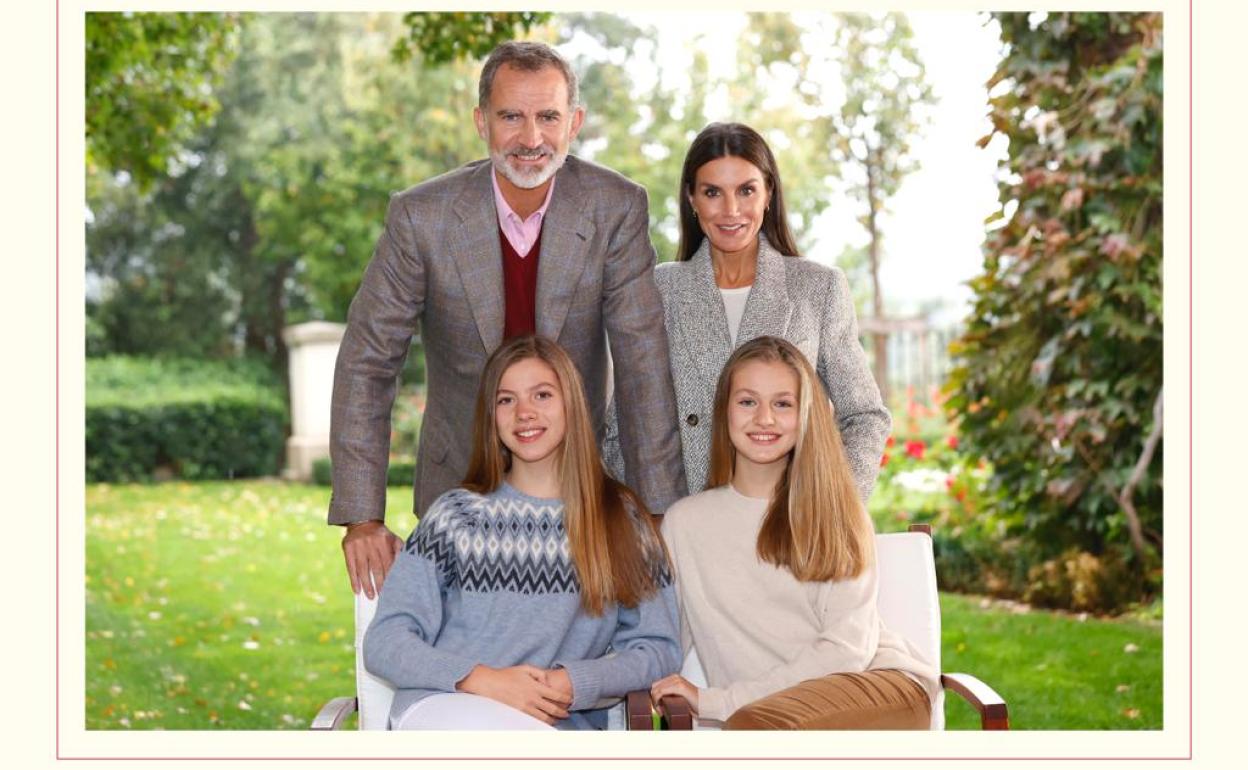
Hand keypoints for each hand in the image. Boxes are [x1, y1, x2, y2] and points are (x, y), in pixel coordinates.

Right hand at [341, 521, 401, 598]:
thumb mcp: (392, 538)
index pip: (388, 562)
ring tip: (370, 596)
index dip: (389, 576)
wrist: (362, 520)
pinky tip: (357, 590)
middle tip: (382, 596)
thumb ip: (399, 551)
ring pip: (362, 569)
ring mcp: (358, 545)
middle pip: (376, 567)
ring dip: (366, 585)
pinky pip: (350, 567)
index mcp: (384, 540)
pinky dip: (354, 580)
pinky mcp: (348, 547)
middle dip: (379, 583)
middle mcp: (371, 542)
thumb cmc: (381, 534)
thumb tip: (404, 566)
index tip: (392, 588)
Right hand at [457, 664, 571, 724]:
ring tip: (557, 720)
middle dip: (562, 712)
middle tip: (567, 713)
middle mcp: (532, 698)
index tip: (570, 700)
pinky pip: (533, 721)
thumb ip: (539, 673)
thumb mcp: (525, 668)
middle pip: (553, 709)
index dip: (565, 699)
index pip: (556, 695)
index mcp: (535, 687)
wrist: (490, 684)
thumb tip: (548, 681)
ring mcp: (525, 708)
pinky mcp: (518, 714)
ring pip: (544, 718)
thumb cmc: (507, 675)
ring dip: (553, 720)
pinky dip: (541, 723)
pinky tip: (544, 723)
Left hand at [650, 674, 698, 715]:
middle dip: (653, 700)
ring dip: (655, 703)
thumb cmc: (693, 703)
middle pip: (654, 687)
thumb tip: (656, 700)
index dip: (653, 696)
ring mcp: (677, 681)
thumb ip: (669, 694)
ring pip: (656, 690)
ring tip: (661, 712)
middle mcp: (675, 677)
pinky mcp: (679, 687)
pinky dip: (658, 703)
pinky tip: (662, 711)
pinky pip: (660, 693)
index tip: (656, 707)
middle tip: (659, 710)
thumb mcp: (678, 696)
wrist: (706, 704)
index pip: (656, 685)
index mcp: (674, 678)